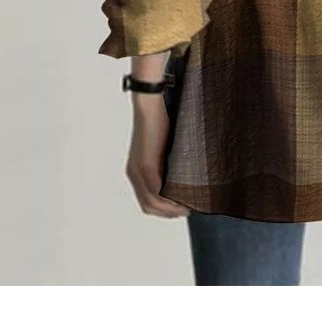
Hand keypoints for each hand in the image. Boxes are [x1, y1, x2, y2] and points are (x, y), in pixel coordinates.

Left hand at [125, 94, 189, 217]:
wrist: (149, 107)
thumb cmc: (158, 122)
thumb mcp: (163, 148)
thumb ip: (167, 163)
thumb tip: (183, 174)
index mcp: (136, 171)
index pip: (147, 201)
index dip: (163, 209)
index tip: (181, 208)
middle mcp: (134, 174)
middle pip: (148, 206)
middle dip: (168, 213)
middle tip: (186, 210)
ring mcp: (138, 172)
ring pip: (152, 202)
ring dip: (170, 209)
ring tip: (187, 207)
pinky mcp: (146, 166)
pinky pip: (156, 191)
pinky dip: (169, 199)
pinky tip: (182, 198)